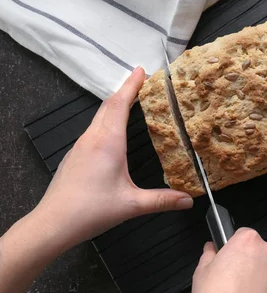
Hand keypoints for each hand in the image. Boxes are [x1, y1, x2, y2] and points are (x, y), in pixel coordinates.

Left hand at [34, 67, 192, 250]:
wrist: (53, 222)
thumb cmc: (90, 210)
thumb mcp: (132, 205)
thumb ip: (162, 200)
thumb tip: (187, 200)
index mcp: (108, 143)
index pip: (120, 105)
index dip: (131, 86)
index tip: (141, 70)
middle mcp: (92, 139)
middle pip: (107, 106)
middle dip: (124, 91)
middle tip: (140, 81)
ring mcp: (80, 146)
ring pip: (98, 117)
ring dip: (114, 105)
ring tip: (129, 101)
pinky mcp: (75, 156)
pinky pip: (92, 129)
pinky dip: (105, 120)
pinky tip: (112, 131)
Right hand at [192, 228, 266, 292]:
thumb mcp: (201, 271)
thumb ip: (209, 254)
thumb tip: (211, 248)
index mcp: (248, 241)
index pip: (245, 235)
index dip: (236, 248)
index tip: (230, 260)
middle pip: (262, 251)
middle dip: (253, 262)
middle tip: (237, 280)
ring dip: (264, 279)